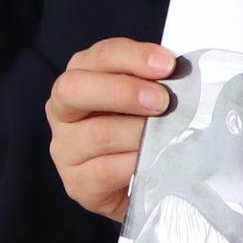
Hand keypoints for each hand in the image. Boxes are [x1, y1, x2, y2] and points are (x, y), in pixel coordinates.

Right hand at [47, 37, 178, 219]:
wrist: (141, 185)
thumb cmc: (142, 132)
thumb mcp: (145, 100)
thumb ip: (153, 82)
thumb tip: (180, 74)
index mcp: (80, 78)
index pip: (99, 57)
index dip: (133, 57)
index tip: (167, 65)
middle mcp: (62, 111)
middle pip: (73, 89)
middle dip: (123, 91)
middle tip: (162, 102)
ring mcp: (64, 149)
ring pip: (96, 134)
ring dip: (137, 133)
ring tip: (165, 136)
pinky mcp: (77, 184)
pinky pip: (105, 171)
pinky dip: (134, 164)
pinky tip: (153, 162)